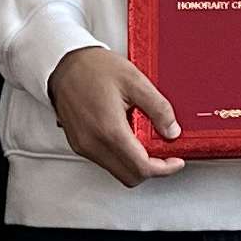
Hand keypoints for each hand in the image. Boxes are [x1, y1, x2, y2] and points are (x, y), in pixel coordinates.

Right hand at [49, 42, 185, 182]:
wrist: (65, 63)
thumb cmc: (94, 68)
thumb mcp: (135, 81)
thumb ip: (158, 108)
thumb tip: (172, 131)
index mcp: (109, 129)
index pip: (141, 168)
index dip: (164, 169)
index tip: (175, 161)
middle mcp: (93, 143)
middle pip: (129, 177)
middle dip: (151, 169)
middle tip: (163, 153)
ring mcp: (83, 146)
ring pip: (117, 171)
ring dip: (135, 163)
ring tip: (143, 139)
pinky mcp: (78, 144)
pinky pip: (105, 161)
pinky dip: (121, 156)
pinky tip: (127, 136)